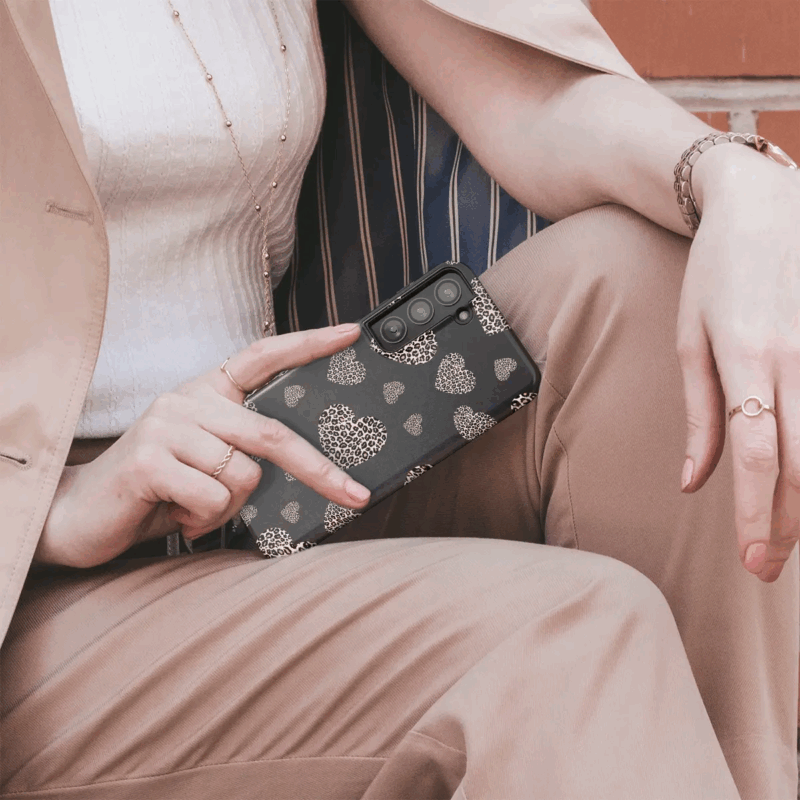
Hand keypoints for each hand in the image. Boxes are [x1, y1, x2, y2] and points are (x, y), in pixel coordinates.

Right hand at [36, 324, 369, 567]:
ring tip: (195, 507)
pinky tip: (176, 513)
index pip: (262, 356)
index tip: (351, 335)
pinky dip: (205, 519)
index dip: (308, 344)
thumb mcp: (206, 460)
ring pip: (244, 475)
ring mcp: (166, 426)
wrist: (78, 515)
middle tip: (355, 496)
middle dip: (320, 470)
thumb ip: (244, 449)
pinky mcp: (149, 459)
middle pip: (271, 433)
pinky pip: (213, 497)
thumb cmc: (156, 489)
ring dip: (230, 508)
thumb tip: (305, 464)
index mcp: (206, 392)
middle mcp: (187, 399)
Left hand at [678, 144, 799, 581]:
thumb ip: (699, 414)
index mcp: (745, 357)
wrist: (760, 204)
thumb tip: (692, 483)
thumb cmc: (713, 275)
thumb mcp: (691, 339)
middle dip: (787, 521)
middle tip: (767, 567)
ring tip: (790, 536)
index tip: (750, 559)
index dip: (754, 511)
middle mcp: (795, 357)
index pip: (753, 453)